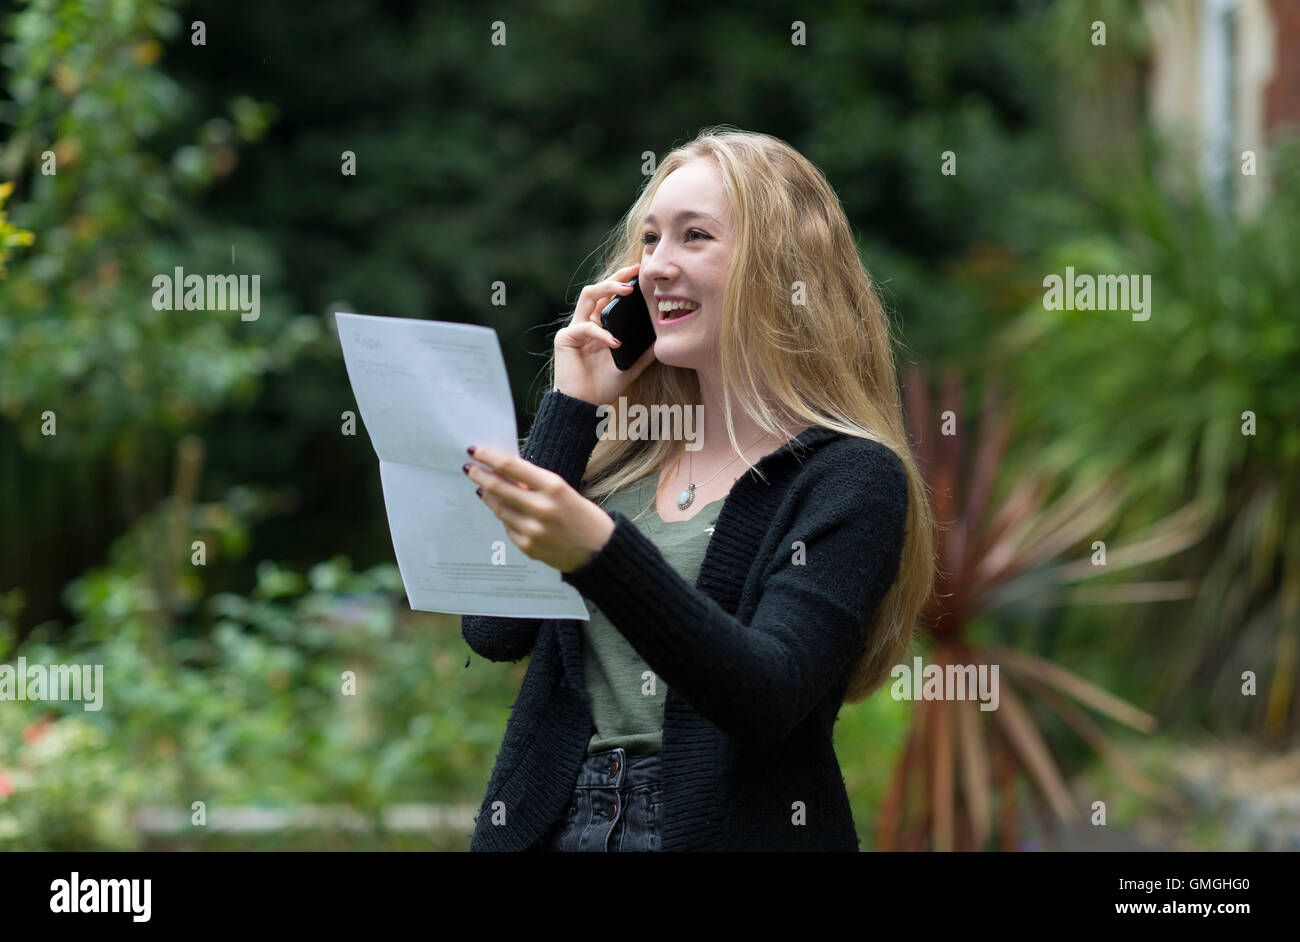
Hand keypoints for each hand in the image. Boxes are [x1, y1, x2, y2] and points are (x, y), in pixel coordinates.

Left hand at [463, 444, 615, 572]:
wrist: (600, 551)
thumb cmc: (582, 515)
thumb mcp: (563, 491)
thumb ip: (534, 484)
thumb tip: (504, 474)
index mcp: (553, 487)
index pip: (511, 466)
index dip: (488, 456)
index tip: (474, 450)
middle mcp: (541, 508)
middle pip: (498, 487)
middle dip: (479, 475)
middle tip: (468, 468)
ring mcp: (533, 530)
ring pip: (498, 508)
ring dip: (488, 496)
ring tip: (483, 487)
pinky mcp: (528, 547)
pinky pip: (507, 527)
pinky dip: (505, 517)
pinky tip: (506, 511)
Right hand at [554, 261, 657, 405]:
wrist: (585, 406)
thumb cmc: (604, 386)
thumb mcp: (631, 366)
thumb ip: (644, 353)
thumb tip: (663, 340)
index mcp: (600, 325)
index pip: (610, 297)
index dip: (623, 282)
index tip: (641, 273)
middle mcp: (586, 322)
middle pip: (599, 289)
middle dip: (617, 277)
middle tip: (634, 272)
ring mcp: (575, 328)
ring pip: (588, 296)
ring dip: (607, 288)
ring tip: (626, 291)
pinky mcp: (565, 339)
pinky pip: (585, 328)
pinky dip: (602, 333)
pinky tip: (616, 342)